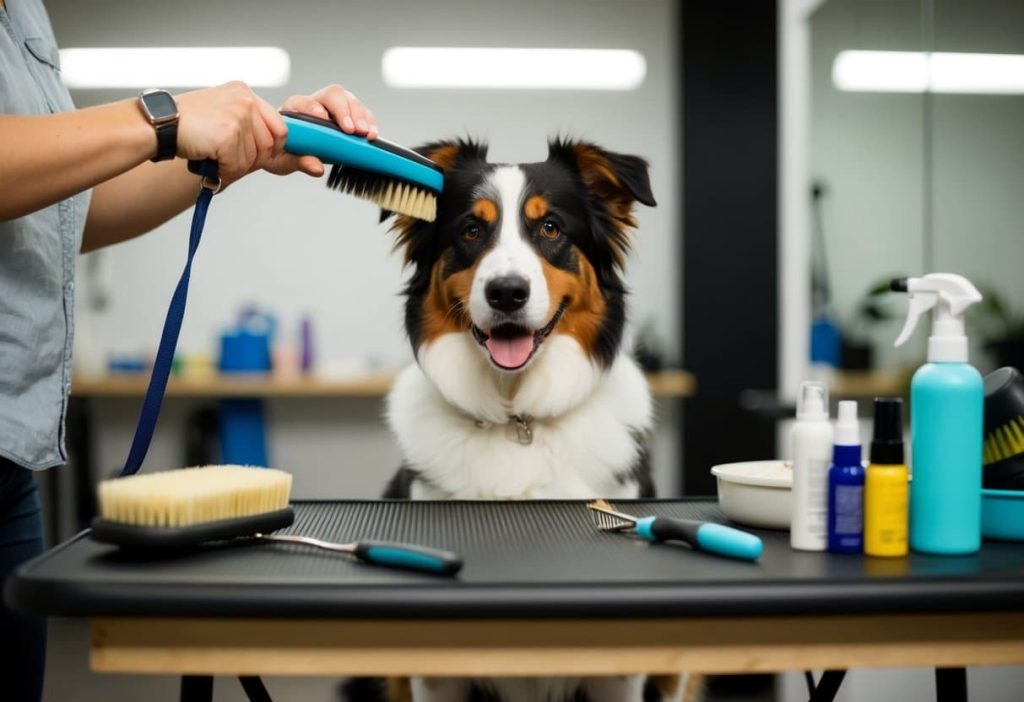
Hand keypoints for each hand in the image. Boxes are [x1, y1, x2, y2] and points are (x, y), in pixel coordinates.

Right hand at [175, 81, 286, 183]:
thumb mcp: (221, 113)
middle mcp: (245, 100)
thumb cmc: (185, 122)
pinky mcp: (228, 133)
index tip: (260, 156)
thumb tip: (269, 151)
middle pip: (270, 145)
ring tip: (214, 158)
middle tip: (230, 161)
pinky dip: (224, 171)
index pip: (280, 127)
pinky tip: (210, 162)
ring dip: (234, 167)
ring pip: (253, 158)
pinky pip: (238, 166)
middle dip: (251, 160)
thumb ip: (246, 126)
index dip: (272, 147)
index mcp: (244, 93)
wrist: (158, 124)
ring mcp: (238, 116)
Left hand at [260, 84, 378, 176]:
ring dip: (361, 117)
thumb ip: (297, 162)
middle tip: (352, 130)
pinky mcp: (350, 119)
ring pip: (351, 101)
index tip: (323, 118)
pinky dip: (370, 124)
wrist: (287, 152)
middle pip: (334, 95)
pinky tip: (371, 135)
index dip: (314, 108)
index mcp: (295, 109)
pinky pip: (363, 114)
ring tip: (366, 134)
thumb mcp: (283, 161)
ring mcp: (335, 110)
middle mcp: (317, 104)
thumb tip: (317, 168)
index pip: (305, 101)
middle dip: (345, 111)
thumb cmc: (282, 152)